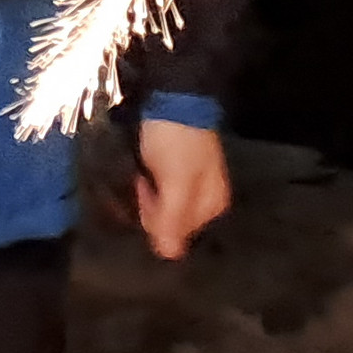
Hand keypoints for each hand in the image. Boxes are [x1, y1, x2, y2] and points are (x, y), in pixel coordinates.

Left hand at [134, 118, 233, 259]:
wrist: (172, 96)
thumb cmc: (176, 143)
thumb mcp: (176, 183)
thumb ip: (172, 219)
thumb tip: (169, 257)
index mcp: (212, 206)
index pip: (176, 235)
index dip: (154, 220)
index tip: (145, 195)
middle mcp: (205, 199)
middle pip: (168, 221)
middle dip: (148, 208)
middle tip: (142, 181)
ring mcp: (191, 183)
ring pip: (160, 205)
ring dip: (144, 196)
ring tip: (139, 173)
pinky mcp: (175, 168)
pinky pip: (157, 189)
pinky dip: (145, 184)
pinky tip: (140, 171)